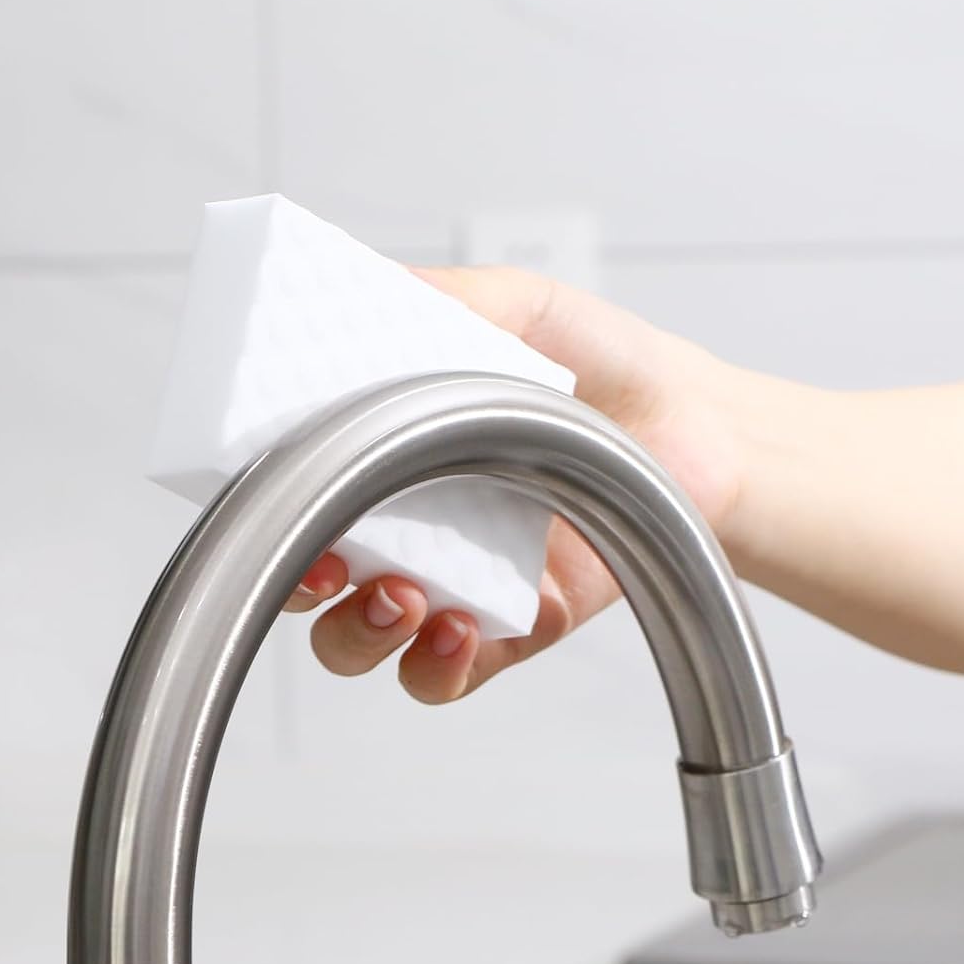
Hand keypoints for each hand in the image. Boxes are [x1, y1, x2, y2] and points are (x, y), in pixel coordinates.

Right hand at [283, 267, 745, 701]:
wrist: (698, 424)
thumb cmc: (601, 365)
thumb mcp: (519, 309)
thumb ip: (445, 301)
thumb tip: (369, 291)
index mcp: (387, 444)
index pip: (297, 480)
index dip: (265, 494)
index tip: (265, 486)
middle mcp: (405, 519)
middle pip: (306, 574)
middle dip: (294, 579)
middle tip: (323, 560)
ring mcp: (453, 579)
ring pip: (358, 638)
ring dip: (358, 630)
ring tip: (402, 593)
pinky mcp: (510, 629)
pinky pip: (446, 673)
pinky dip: (435, 665)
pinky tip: (456, 628)